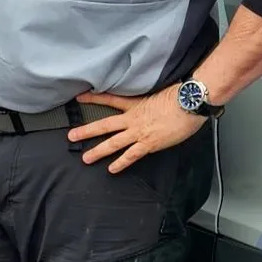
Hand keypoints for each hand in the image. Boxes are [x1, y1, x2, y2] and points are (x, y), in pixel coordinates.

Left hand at [68, 86, 204, 172]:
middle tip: (72, 137)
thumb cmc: (180, 95)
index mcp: (136, 103)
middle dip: (87, 131)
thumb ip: (150, 97)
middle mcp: (133, 118)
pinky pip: (131, 155)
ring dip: (98, 151)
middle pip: (105, 125)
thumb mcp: (160, 91)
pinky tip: (112, 169)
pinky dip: (121, 163)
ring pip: (113, 143)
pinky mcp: (149, 143)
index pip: (110, 99)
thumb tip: (151, 98)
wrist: (190, 102)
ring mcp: (139, 132)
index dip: (94, 98)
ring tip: (86, 158)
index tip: (79, 98)